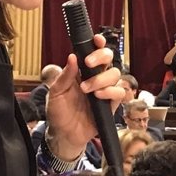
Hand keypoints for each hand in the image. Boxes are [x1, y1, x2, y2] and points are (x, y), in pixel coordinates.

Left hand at [46, 34, 123, 160]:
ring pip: (115, 74)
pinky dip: (110, 91)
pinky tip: (98, 96)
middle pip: (109, 59)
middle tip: (89, 63)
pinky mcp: (111, 105)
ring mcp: (104, 91)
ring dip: (101, 79)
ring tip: (86, 89)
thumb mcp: (56, 93)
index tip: (96, 40)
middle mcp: (95, 78)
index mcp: (82, 72)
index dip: (98, 44)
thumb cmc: (58, 112)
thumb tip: (72, 56)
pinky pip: (119, 93)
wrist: (63, 135)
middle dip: (101, 57)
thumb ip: (65, 76)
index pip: (94, 53)